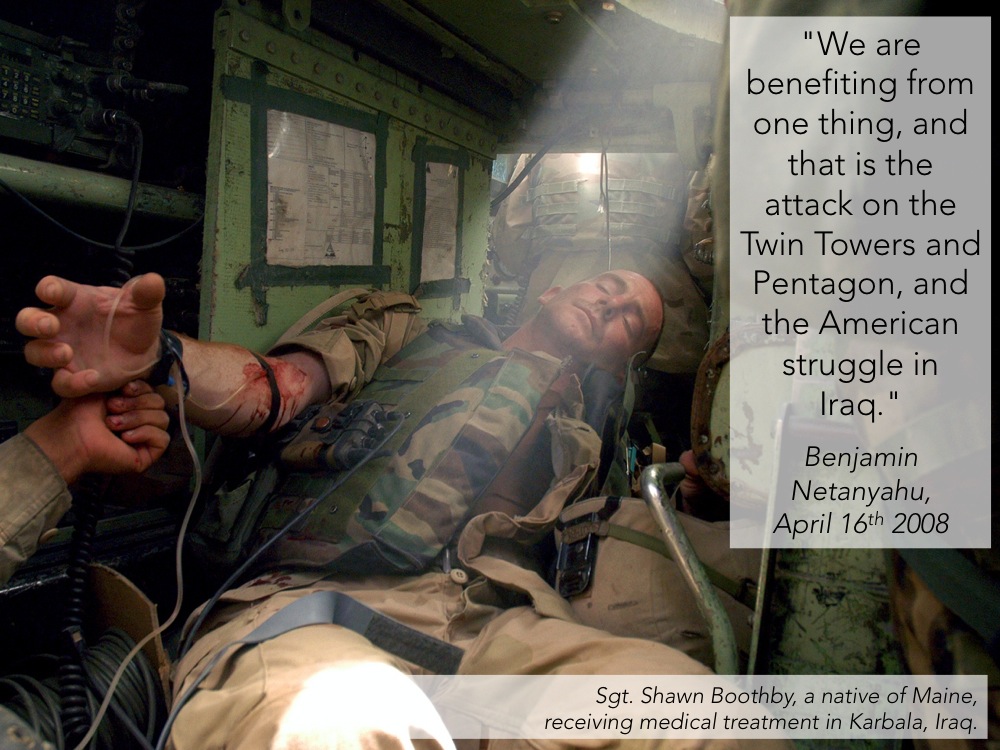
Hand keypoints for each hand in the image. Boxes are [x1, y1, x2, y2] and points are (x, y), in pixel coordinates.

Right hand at [16, 274, 164, 397]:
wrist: (147, 351)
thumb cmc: (136, 321)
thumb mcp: (145, 305)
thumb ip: (147, 293)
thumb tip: (154, 280)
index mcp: (75, 300)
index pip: (53, 289)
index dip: (48, 289)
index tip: (51, 292)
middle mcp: (62, 324)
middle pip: (28, 320)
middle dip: (32, 322)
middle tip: (49, 326)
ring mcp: (63, 351)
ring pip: (34, 352)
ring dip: (45, 353)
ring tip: (67, 353)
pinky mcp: (72, 375)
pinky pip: (61, 382)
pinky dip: (73, 382)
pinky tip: (93, 378)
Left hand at [24, 381, 170, 484]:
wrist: (73, 435)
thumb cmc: (81, 411)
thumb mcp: (106, 387)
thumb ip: (127, 380)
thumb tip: (144, 374)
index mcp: (132, 403)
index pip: (154, 391)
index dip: (142, 388)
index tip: (123, 389)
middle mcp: (142, 420)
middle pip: (160, 403)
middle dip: (136, 403)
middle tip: (112, 408)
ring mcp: (147, 437)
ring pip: (163, 419)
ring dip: (136, 418)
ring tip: (112, 425)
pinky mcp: (149, 454)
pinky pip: (163, 438)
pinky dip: (145, 433)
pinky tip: (125, 437)